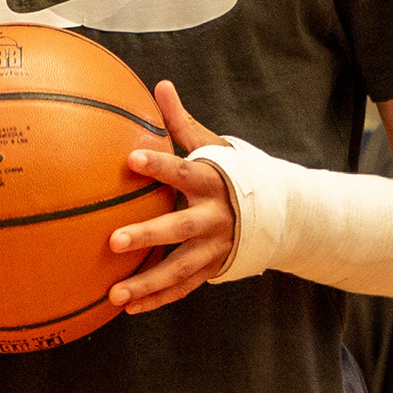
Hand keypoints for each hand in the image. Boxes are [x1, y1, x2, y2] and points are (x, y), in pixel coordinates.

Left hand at [110, 80, 240, 316]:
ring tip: (114, 294)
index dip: (158, 166)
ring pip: (179, 268)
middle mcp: (215, 217)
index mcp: (213, 182)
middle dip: (147, 235)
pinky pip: (183, 287)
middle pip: (179, 228)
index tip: (130, 160)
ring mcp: (215, 247)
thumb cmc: (233, 173)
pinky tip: (128, 307)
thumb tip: (160, 84)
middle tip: (112, 241)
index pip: (183, 171)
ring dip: (147, 282)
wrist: (280, 214)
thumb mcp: (215, 146)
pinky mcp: (213, 268)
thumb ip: (182, 123)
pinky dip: (158, 298)